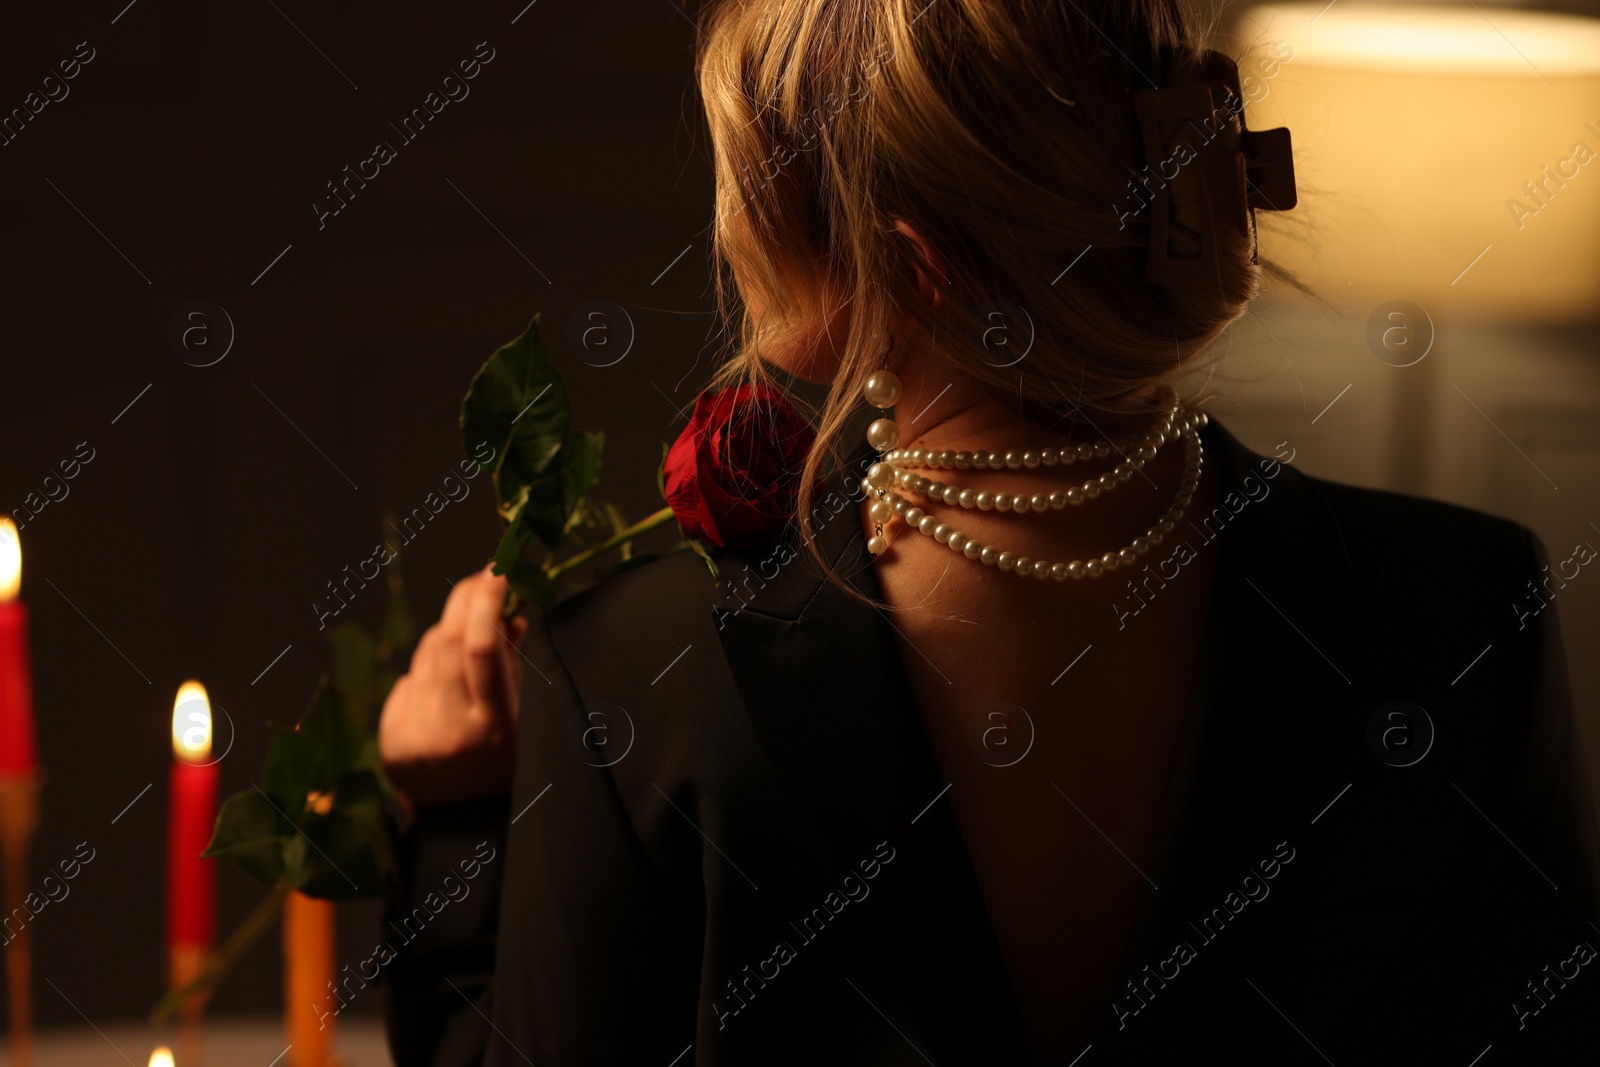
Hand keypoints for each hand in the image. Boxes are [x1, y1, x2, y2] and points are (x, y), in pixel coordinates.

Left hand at [379, 565, 529, 809]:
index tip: (499, 570)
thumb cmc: (509, 772)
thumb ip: (516, 668)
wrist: (464, 830)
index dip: (488, 599)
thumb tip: (510, 615)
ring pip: (425, 656)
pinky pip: (408, 684)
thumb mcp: (526, 723)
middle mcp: (448, 732)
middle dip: (466, 602)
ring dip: (448, 640)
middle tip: (484, 581)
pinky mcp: (389, 742)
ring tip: (471, 656)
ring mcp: (413, 737)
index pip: (482, 647)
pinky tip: (445, 698)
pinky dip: (428, 677)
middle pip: (446, 641)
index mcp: (493, 729)